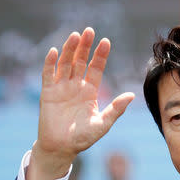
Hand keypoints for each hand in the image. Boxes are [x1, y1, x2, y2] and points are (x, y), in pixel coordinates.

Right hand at [27, 28, 134, 179]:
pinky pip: (48, 74)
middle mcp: (75, 85)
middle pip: (80, 61)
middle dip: (85, 46)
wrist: (61, 148)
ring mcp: (61, 87)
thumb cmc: (83, 138)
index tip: (106, 41)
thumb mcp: (103, 124)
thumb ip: (116, 109)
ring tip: (75, 36)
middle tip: (89, 31)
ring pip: (65, 63)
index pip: (96, 68)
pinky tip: (53, 51)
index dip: (100, 55)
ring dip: (69, 50)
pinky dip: (49, 63)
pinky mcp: (47, 93)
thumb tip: (131, 95)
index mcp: (90, 90)